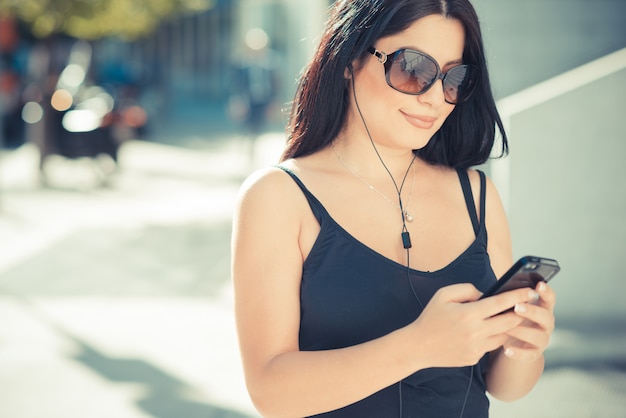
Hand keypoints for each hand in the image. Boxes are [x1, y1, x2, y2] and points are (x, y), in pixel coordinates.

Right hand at [411, 283, 541, 367]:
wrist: (418, 346)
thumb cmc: (431, 317)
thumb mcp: (444, 295)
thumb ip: (467, 289)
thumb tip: (485, 294)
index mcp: (468, 314)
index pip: (500, 303)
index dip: (517, 296)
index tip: (530, 291)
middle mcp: (475, 332)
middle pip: (509, 322)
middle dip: (520, 313)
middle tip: (525, 306)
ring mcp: (476, 347)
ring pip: (503, 336)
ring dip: (506, 327)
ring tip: (504, 318)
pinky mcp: (475, 358)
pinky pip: (490, 346)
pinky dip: (490, 338)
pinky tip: (483, 332)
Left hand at [501, 281, 555, 361]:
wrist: (514, 342)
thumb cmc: (511, 316)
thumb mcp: (512, 304)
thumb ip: (509, 294)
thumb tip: (495, 279)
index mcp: (542, 307)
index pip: (549, 298)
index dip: (546, 291)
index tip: (539, 285)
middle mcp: (546, 323)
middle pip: (546, 316)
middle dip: (532, 311)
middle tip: (517, 307)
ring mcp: (542, 339)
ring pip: (538, 335)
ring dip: (522, 330)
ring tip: (506, 328)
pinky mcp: (533, 353)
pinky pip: (529, 354)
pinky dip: (518, 352)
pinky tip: (507, 349)